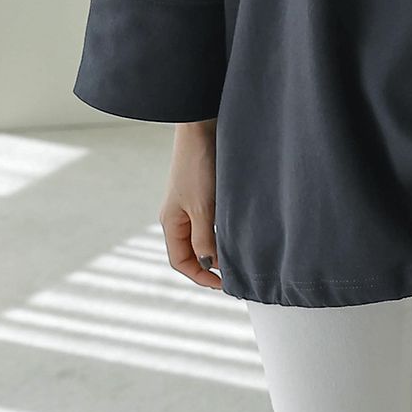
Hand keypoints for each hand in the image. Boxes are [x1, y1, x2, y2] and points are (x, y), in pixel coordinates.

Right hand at [159, 119, 222, 288]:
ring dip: (218, 248)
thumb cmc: (198, 165)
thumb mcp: (202, 207)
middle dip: (210, 265)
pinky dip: (223, 230)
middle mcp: (178, 215)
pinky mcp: (204, 191)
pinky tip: (239, 232)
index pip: (181, 261)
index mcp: (171, 222)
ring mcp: (191, 203)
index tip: (223, 285)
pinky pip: (212, 220)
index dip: (200, 276)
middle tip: (234, 275)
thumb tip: (209, 265)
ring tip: (239, 256)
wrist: (202, 126)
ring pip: (204, 236)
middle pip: (191, 251)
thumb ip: (204, 238)